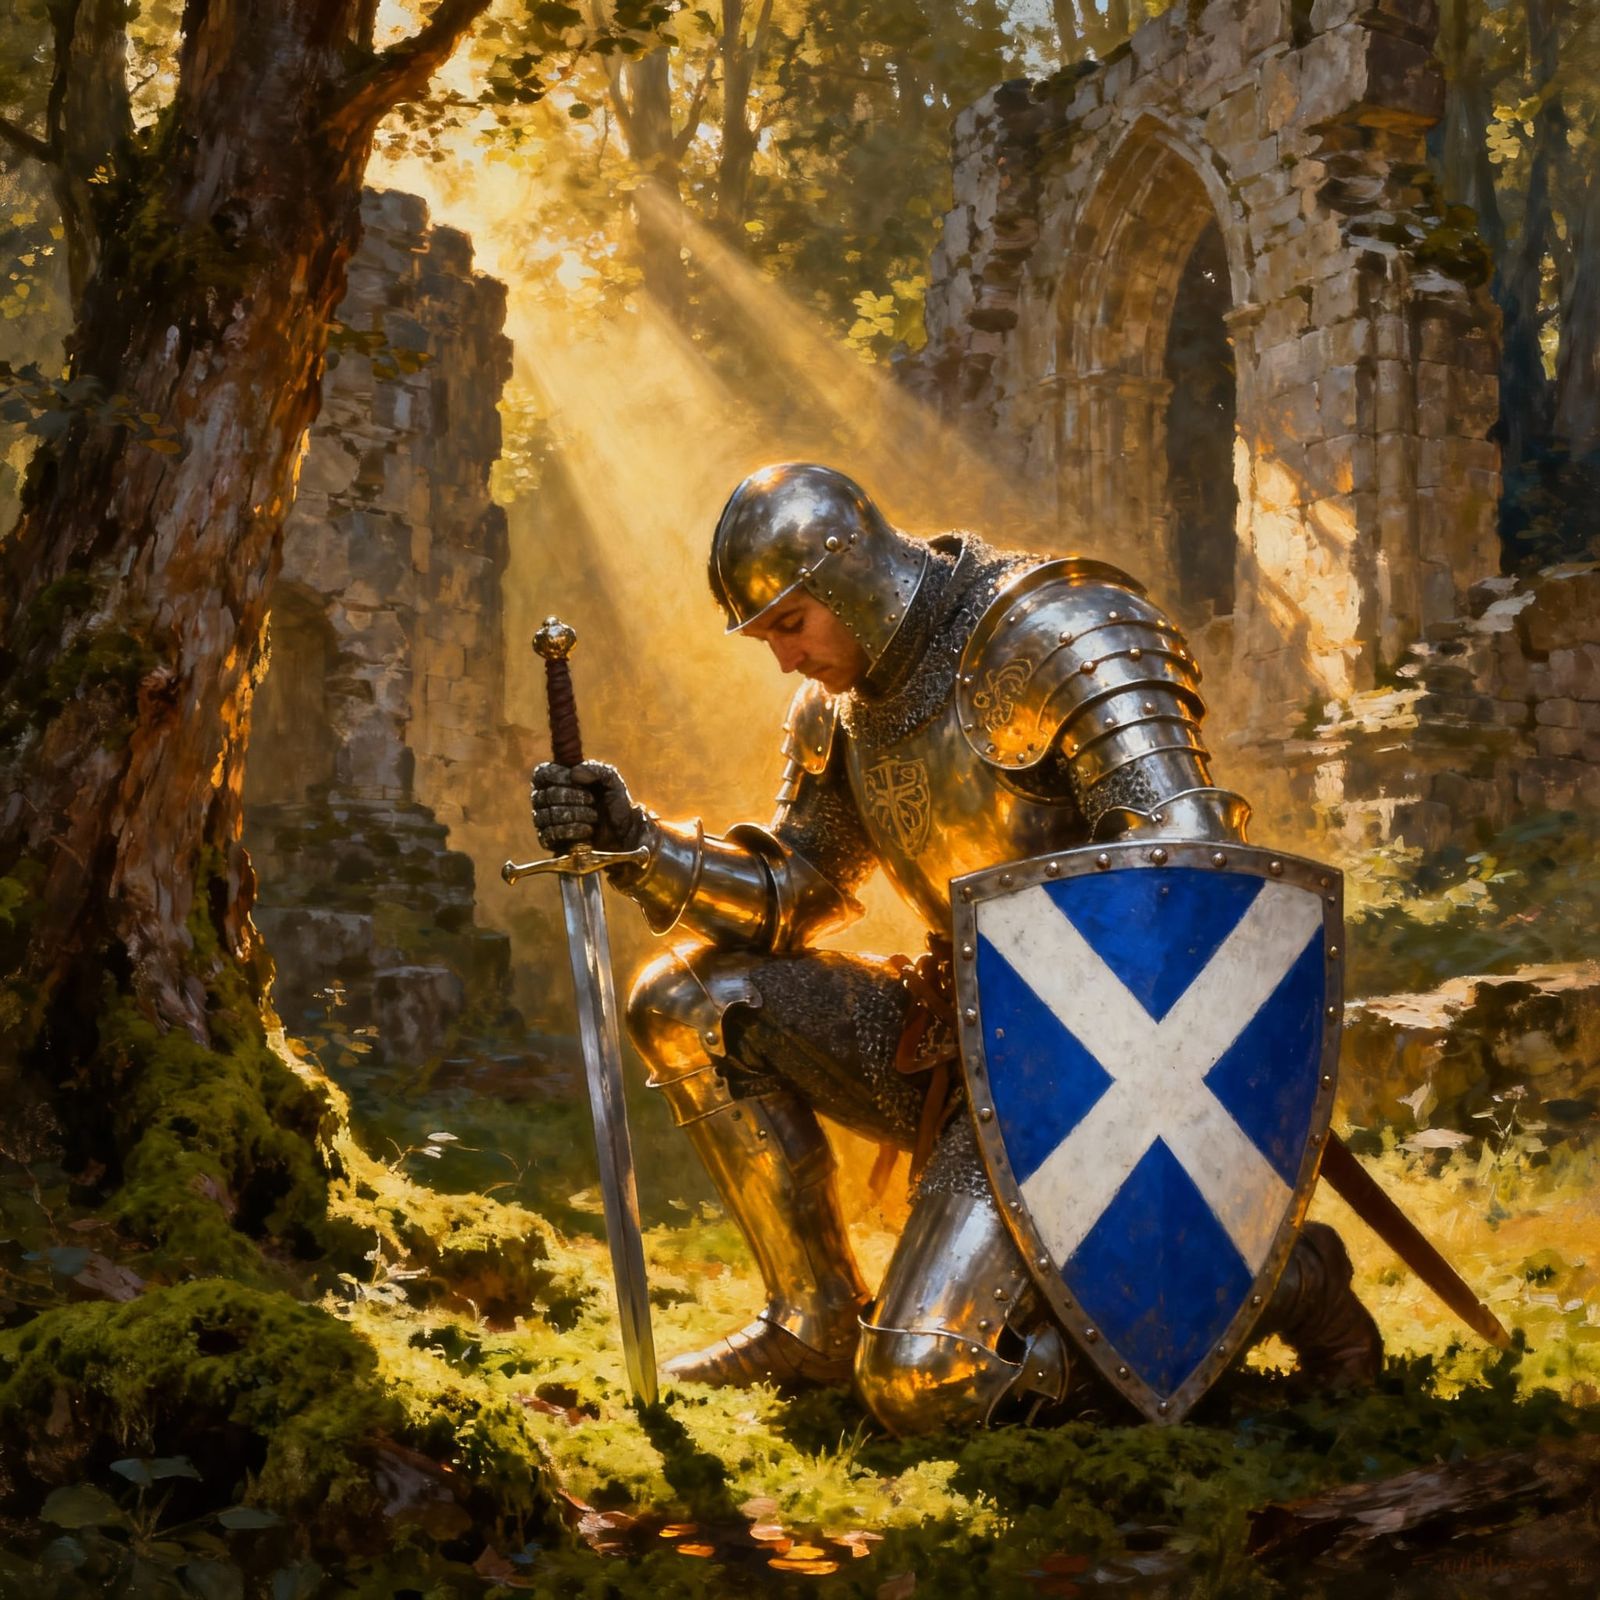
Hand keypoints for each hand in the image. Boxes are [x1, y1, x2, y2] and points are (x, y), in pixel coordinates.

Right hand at [531, 760, 646, 854]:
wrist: (623, 832)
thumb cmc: (613, 802)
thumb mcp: (610, 780)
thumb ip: (595, 769)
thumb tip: (574, 773)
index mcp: (555, 780)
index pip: (542, 774)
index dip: (559, 777)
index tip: (579, 781)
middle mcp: (545, 799)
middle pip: (547, 795)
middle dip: (573, 797)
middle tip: (592, 801)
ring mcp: (545, 821)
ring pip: (549, 815)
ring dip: (576, 815)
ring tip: (594, 817)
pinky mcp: (549, 840)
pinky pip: (551, 834)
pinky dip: (572, 831)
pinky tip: (588, 830)